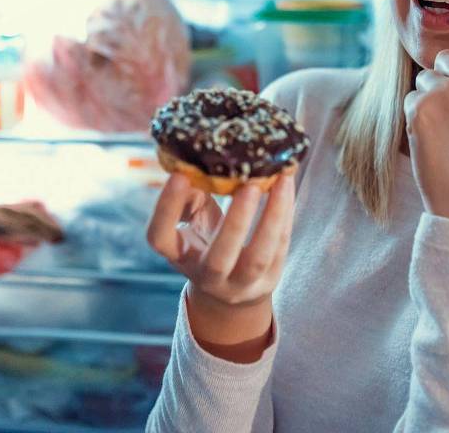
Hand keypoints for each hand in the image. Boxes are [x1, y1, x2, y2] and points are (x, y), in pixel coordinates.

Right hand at [147, 173, 294, 359]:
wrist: (231, 288)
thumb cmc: (208, 239)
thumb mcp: (194, 219)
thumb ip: (194, 193)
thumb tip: (204, 158)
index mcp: (179, 255)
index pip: (160, 238)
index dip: (166, 208)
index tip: (179, 174)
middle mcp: (207, 277)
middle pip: (219, 259)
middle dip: (235, 222)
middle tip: (250, 184)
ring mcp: (240, 284)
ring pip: (258, 258)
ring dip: (271, 217)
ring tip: (281, 181)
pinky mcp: (269, 280)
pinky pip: (280, 248)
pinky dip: (285, 217)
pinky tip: (288, 189)